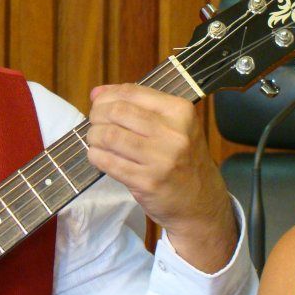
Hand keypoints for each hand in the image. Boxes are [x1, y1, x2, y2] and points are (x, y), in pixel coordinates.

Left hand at [86, 83, 237, 271]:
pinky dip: (96, 156)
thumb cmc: (182, 159)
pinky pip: (109, 162)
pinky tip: (98, 156)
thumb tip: (96, 93)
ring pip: (110, 136)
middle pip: (118, 111)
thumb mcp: (171, 126)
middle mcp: (174, 133)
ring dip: (94, 136)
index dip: (107, 96)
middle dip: (97, 115)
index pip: (132, 92)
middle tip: (94, 123)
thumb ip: (136, 106)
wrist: (201, 201)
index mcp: (180, 111)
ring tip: (95, 140)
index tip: (97, 103)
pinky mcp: (147, 182)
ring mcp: (161, 159)